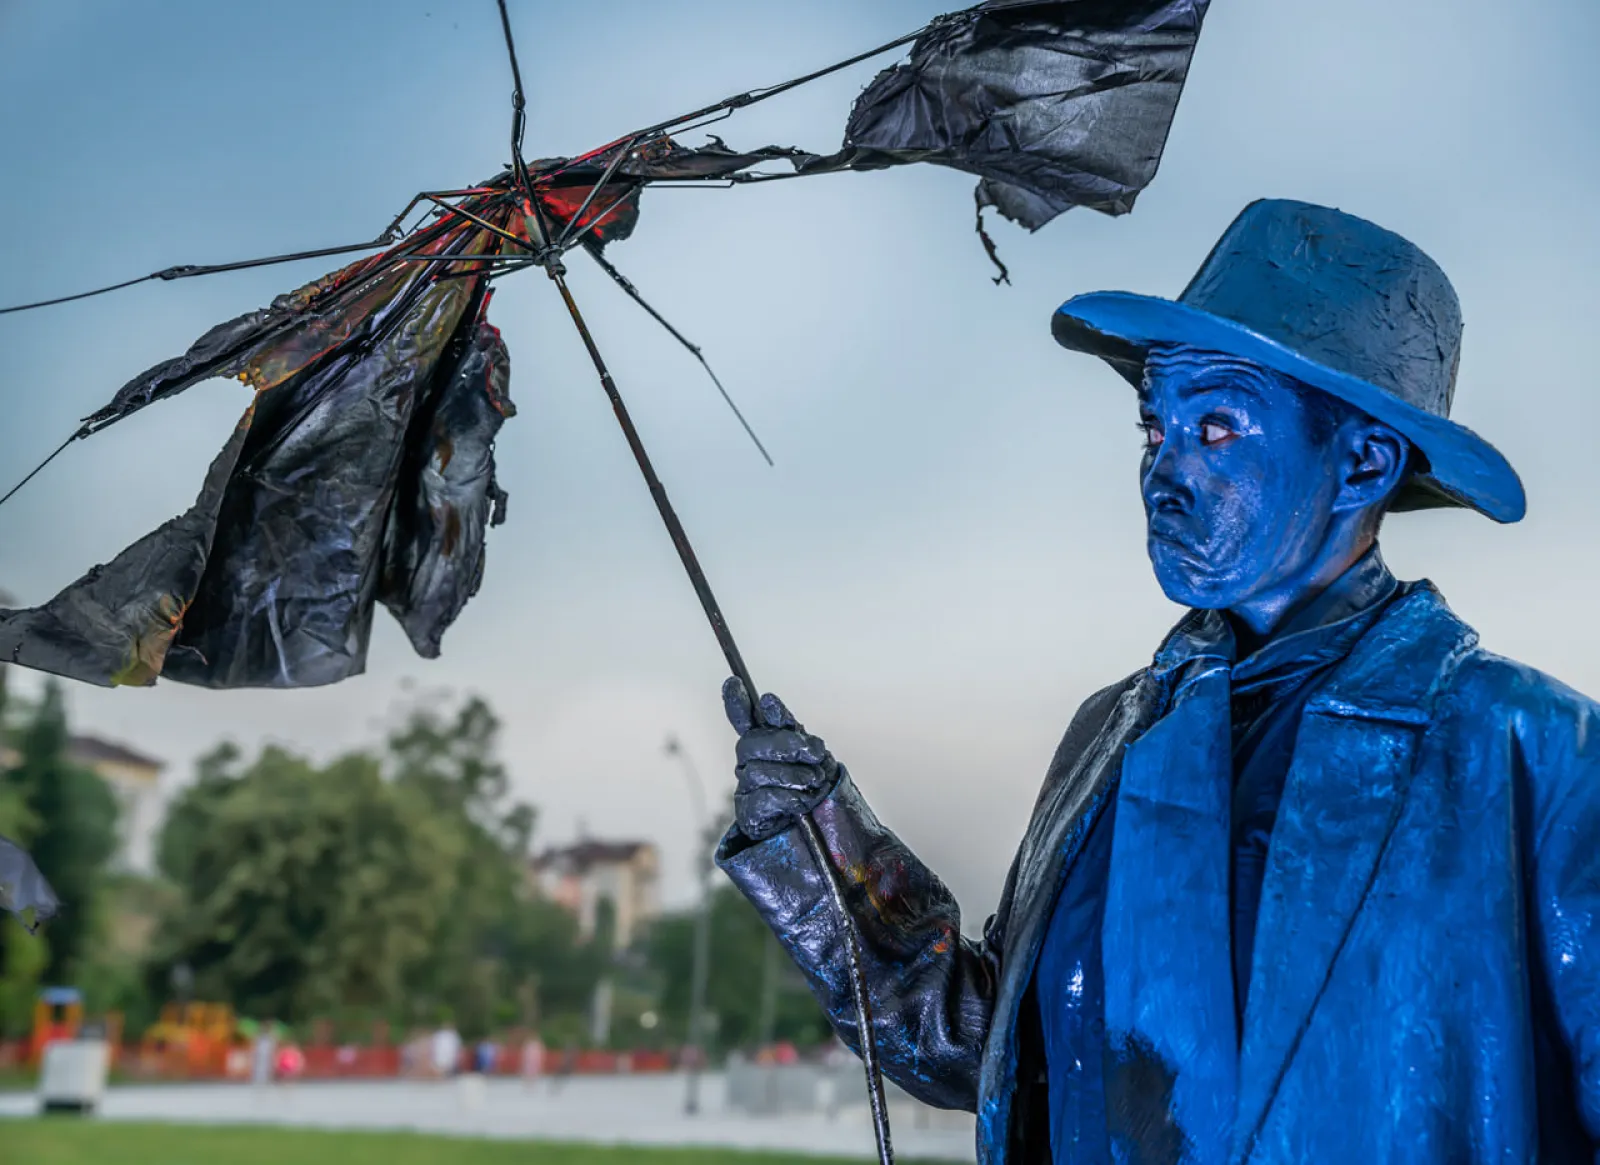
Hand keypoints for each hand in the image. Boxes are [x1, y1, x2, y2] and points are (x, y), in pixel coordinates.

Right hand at [722, 677, 844, 841]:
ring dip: (792, 775)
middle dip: (785, 744)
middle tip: (815, 752)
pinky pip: (761, 799)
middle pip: (751, 743)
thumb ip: (790, 729)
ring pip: (756, 772)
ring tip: (814, 782)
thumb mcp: (812, 754)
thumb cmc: (817, 789)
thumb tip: (767, 701)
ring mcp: (747, 790)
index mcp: (765, 746)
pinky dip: (786, 798)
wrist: (827, 833)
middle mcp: (750, 765)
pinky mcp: (748, 817)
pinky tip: (802, 802)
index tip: (734, 683)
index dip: (736, 703)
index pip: (744, 721)